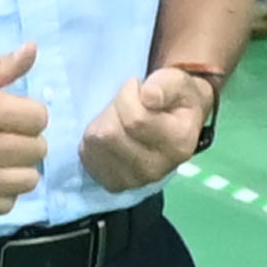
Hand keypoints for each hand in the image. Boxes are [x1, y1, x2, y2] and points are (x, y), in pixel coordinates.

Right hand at [0, 46, 50, 217]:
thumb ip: (2, 65)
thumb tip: (34, 49)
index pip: (39, 118)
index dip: (30, 112)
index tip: (15, 113)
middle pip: (37, 150)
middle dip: (27, 138)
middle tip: (8, 134)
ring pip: (28, 181)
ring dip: (20, 167)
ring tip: (3, 156)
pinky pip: (5, 205)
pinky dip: (3, 191)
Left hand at [78, 65, 211, 192]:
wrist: (177, 124)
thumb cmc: (175, 99)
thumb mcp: (177, 82)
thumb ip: (165, 84)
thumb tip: (148, 96)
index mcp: (178, 144)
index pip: (135, 119)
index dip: (129, 95)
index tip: (139, 88)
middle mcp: (157, 169)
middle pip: (110, 134)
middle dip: (114, 109)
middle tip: (127, 104)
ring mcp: (135, 181)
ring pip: (96, 143)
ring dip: (102, 122)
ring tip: (119, 118)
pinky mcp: (115, 184)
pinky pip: (87, 156)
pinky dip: (92, 140)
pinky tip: (110, 136)